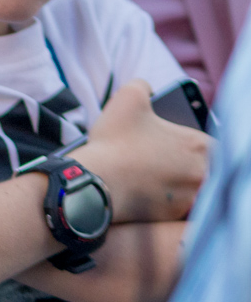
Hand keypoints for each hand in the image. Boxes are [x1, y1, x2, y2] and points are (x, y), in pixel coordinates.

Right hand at [78, 80, 210, 222]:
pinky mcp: (172, 215)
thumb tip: (149, 89)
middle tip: (152, 156)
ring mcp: (188, 197)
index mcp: (198, 145)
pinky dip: (159, 198)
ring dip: (170, 179)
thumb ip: (144, 85)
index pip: (206, 142)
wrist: (94, 182)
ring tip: (143, 173)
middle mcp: (201, 173)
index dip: (185, 140)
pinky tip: (139, 189)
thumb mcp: (127, 96)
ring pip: (186, 185)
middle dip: (177, 160)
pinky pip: (172, 204)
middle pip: (198, 164)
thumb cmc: (113, 140)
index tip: (167, 140)